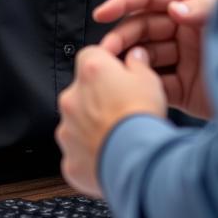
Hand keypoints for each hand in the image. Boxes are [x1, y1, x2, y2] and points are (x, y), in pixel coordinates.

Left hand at [56, 45, 165, 196]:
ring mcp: (67, 129)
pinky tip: (110, 157)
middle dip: (98, 99)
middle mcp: (72, 97)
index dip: (106, 65)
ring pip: (77, 124)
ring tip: (118, 137)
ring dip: (92, 127)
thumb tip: (135, 57)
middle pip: (81, 91)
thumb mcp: (149, 80)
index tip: (117, 73)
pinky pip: (77, 154)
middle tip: (121, 111)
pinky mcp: (70, 159)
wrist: (139, 161)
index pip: (91, 55)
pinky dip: (90, 156)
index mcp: (91, 71)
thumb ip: (137, 64)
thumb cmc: (142, 119)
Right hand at [95, 0, 217, 119]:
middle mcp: (181, 29)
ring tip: (117, 71)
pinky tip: (135, 86)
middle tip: (106, 52)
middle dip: (121, 37)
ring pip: (143, 55)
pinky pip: (154, 82)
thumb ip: (200, 10)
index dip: (123, 3)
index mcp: (188, 4)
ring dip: (128, 61)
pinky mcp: (181, 88)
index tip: (102, 13)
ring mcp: (180, 59)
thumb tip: (173, 10)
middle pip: (141, 28)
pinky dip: (141, 84)